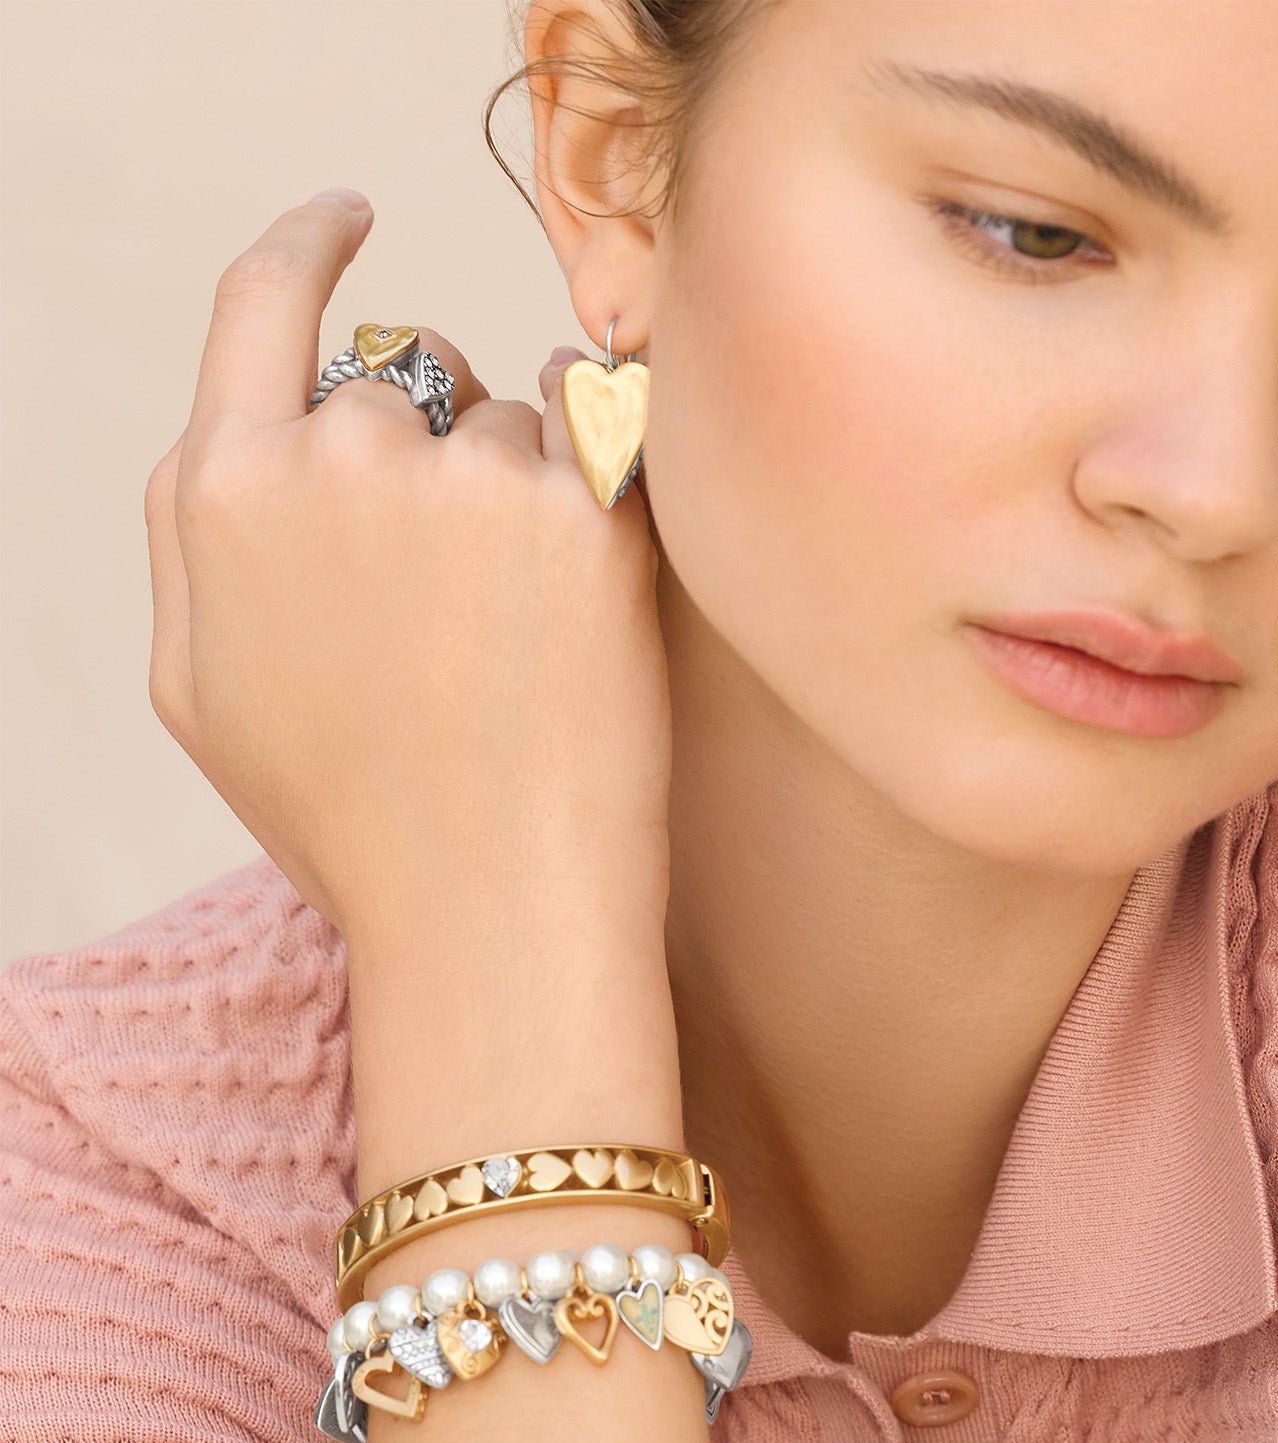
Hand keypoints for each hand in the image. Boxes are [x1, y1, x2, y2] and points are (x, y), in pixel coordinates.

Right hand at [143, 191, 671, 946]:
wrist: (492, 906)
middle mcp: (343, 461)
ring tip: (513, 631)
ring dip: (514, 486)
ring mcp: (474, 483)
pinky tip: (582, 572)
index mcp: (228, 494)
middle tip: (452, 584)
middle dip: (429, 444)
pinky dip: (594, 469)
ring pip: (506, 415)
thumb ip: (195, 528)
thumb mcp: (199, 685)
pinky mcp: (590, 515)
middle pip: (402, 377)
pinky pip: (597, 422)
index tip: (345, 216)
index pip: (261, 302)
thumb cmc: (347, 812)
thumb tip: (241, 421)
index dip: (305, 244)